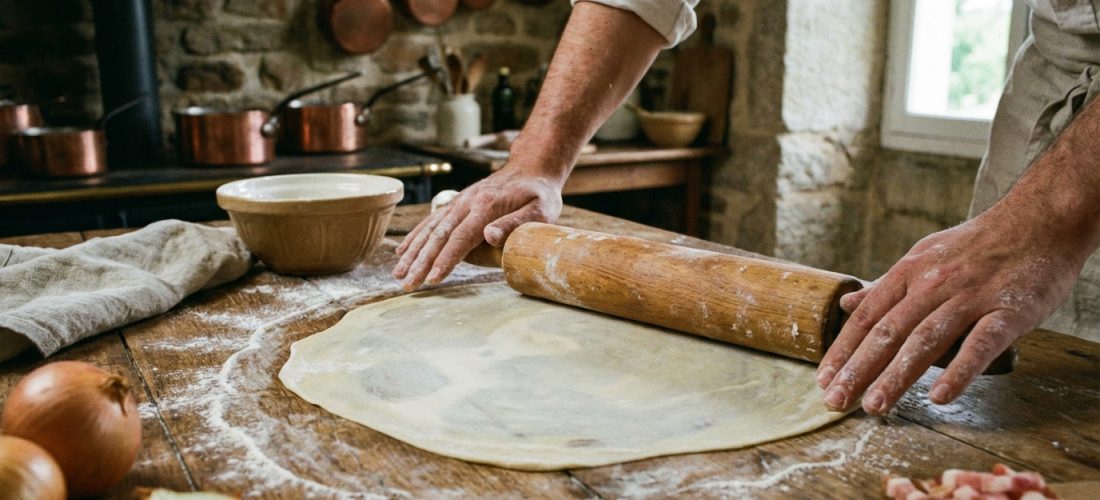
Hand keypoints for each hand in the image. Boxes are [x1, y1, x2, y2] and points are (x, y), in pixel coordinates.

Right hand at [392, 168, 563, 290]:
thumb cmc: (538, 193)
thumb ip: (514, 223)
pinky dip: (415, 237)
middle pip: (438, 236)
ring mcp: (458, 203)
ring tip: (398, 274)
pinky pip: (431, 222)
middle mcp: (466, 203)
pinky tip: (402, 252)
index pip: (460, 238)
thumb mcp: (539, 209)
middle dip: (420, 262)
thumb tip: (489, 237)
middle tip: (408, 285)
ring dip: (412, 253)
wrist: (530, 168)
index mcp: (486, 206)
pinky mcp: (456, 204)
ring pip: (430, 230)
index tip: (432, 279)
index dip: (445, 260)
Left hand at [815, 207, 1086, 415]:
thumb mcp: (924, 256)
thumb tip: (847, 304)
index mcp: (910, 272)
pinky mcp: (1009, 311)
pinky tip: (939, 396)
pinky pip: (980, 344)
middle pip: (887, 332)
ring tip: (875, 406)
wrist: (1041, 220)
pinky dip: (959, 371)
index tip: (824, 381)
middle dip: (858, 370)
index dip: (843, 351)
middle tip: (837, 402)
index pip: (867, 318)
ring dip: (896, 376)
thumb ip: (887, 286)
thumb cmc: (978, 245)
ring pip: (925, 340)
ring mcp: (970, 297)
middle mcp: (933, 284)